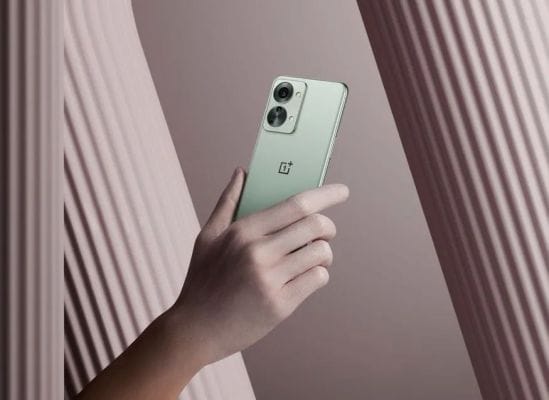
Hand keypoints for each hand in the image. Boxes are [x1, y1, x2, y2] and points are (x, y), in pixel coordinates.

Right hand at [169, 167, 348, 364]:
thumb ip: (228, 202)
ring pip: (321, 253)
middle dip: (329, 227)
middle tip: (326, 231)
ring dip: (324, 253)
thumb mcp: (207, 237)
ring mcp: (270, 280)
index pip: (295, 204)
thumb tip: (242, 172)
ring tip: (312, 257)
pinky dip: (318, 274)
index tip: (342, 191)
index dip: (325, 195)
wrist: (195, 330)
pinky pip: (317, 278)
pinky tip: (304, 276)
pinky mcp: (280, 305)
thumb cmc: (202, 281)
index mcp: (242, 231)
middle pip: (316, 226)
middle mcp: (258, 252)